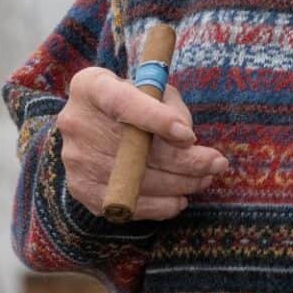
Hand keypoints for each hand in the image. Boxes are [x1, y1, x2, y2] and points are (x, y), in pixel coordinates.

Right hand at [57, 67, 228, 220]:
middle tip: (217, 163)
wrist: (91, 124)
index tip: (190, 136)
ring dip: (179, 184)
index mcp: (90, 87)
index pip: (122, 102)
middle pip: (134, 149)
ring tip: (204, 179)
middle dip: (184, 160)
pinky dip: (159, 206)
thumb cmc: (130, 100)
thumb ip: (168, 105)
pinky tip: (179, 199)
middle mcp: (76, 122)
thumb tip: (185, 139)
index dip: (156, 119)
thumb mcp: (150, 87)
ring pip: (135, 179)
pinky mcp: (81, 188)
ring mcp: (75, 159)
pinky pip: (125, 205)